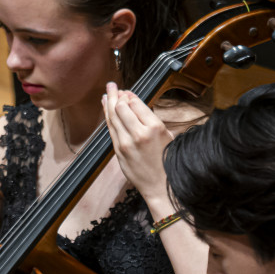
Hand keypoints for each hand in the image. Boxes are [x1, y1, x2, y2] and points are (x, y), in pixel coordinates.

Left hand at [102, 81, 173, 205]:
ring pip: (113, 117)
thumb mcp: (167, 136)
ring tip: (107, 92)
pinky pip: (111, 129)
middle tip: (113, 86)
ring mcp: (126, 143)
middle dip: (116, 94)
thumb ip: (151, 120)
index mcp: (155, 127)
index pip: (135, 103)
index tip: (126, 91)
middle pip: (121, 107)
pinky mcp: (119, 152)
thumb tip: (136, 105)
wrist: (161, 187)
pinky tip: (106, 108)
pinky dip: (108, 116)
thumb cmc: (168, 161)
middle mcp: (139, 133)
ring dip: (109, 103)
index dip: (129, 95)